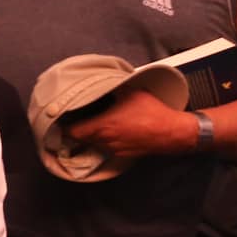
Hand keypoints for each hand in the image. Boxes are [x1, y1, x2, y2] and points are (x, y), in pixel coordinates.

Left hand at [64, 89, 197, 157]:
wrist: (174, 133)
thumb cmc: (152, 111)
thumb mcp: (130, 92)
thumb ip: (112, 87)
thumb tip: (102, 81)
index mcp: (102, 126)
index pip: (72, 132)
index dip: (64, 125)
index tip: (62, 118)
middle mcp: (105, 141)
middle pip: (81, 139)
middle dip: (77, 130)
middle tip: (76, 118)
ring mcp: (115, 150)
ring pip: (95, 144)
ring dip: (92, 135)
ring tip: (95, 122)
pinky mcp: (125, 154)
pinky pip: (108, 148)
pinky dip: (105, 140)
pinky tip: (112, 130)